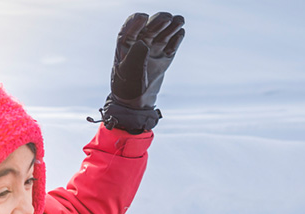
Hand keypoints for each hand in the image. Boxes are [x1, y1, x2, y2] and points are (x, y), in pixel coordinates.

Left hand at [93, 12, 184, 132]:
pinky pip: (171, 44)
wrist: (137, 105)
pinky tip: (180, 33)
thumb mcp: (128, 73)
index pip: (130, 28)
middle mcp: (139, 45)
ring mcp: (152, 50)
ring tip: (179, 21)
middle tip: (168, 19)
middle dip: (158, 21)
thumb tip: (143, 42)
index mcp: (124, 46)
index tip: (144, 18)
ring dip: (171, 26)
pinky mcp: (164, 57)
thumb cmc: (127, 89)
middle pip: (149, 27)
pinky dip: (176, 38)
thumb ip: (135, 56)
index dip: (136, 21)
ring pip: (162, 33)